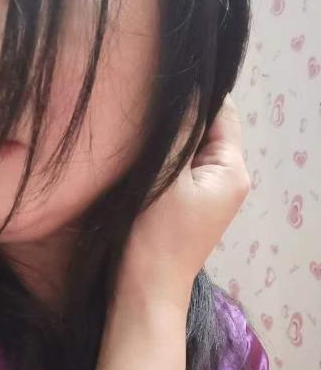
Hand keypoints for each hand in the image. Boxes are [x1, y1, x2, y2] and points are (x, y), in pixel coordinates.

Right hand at [117, 93, 249, 309]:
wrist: (144, 290)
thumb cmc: (156, 235)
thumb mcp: (167, 178)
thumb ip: (179, 133)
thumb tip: (187, 88)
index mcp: (232, 170)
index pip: (222, 113)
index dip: (197, 93)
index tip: (164, 79)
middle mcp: (227, 179)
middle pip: (205, 130)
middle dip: (178, 117)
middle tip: (142, 99)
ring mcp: (207, 194)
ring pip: (188, 149)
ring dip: (166, 139)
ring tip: (137, 123)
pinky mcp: (186, 205)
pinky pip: (178, 169)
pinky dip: (162, 159)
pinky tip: (139, 153)